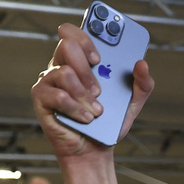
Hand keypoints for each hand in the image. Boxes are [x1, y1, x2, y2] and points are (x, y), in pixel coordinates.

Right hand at [31, 24, 153, 159]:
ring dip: (84, 95)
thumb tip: (142, 64)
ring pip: (64, 72)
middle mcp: (62, 65)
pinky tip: (87, 118)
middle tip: (99, 90)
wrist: (94, 150)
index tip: (99, 58)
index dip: (86, 38)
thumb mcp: (132, 103)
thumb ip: (142, 83)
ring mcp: (49, 80)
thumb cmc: (108, 123)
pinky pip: (57, 95)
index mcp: (82, 60)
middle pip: (66, 46)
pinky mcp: (41, 98)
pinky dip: (75, 108)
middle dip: (87, 69)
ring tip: (97, 111)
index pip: (74, 33)